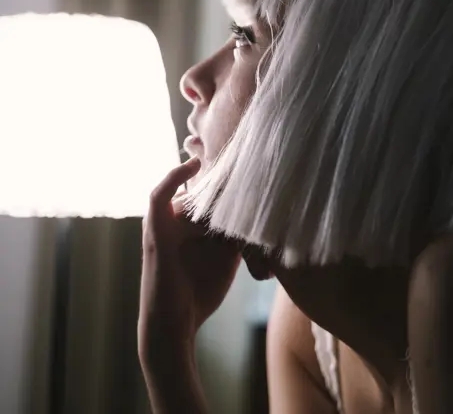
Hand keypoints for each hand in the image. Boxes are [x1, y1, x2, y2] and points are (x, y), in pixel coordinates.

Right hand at [138, 157, 240, 368]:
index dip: (228, 176)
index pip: (209, 191)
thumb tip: (261, 211)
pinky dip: (173, 177)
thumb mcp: (227, 257)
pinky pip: (159, 195)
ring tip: (229, 163)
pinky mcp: (154, 231)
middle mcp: (175, 220)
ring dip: (207, 176)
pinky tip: (194, 165)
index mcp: (190, 225)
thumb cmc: (199, 294)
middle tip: (250, 161)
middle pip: (200, 187)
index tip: (254, 165)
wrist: (175, 326)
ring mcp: (163, 223)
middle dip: (222, 173)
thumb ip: (236, 233)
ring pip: (187, 188)